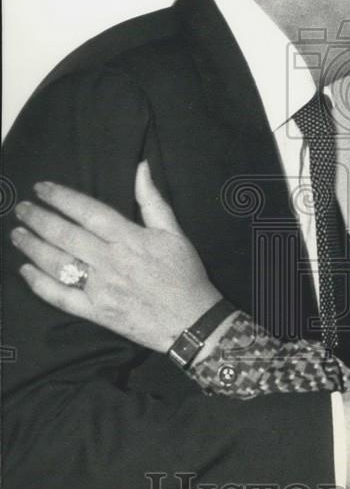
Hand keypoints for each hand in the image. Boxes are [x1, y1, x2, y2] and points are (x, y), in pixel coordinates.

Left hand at [11, 162, 221, 351]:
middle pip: (66, 235)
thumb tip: (141, 167)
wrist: (192, 321)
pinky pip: (61, 297)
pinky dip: (40, 284)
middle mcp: (110, 261)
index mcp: (129, 238)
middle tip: (21, 209)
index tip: (41, 188)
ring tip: (18, 234)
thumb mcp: (175, 233)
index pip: (87, 211)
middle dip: (39, 219)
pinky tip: (26, 271)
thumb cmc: (185, 275)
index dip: (61, 197)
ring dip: (33, 247)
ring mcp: (100, 288)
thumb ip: (153, 200)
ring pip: (58, 263)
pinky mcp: (96, 312)